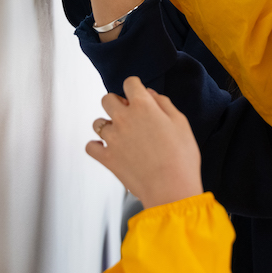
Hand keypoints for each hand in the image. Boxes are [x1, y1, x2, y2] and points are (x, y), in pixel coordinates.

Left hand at [86, 77, 202, 208]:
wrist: (171, 189)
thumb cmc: (181, 158)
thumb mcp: (181, 123)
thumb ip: (164, 104)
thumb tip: (150, 94)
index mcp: (143, 106)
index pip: (129, 83)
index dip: (135, 87)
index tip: (137, 93)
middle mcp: (123, 118)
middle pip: (107, 99)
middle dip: (117, 103)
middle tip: (129, 115)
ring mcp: (112, 138)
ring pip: (97, 123)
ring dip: (107, 125)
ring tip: (121, 135)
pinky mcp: (106, 158)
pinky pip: (90, 147)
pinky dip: (96, 147)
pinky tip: (107, 149)